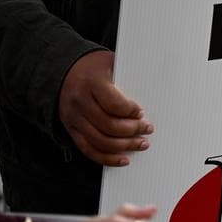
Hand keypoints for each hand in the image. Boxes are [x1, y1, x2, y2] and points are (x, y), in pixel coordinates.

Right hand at [59, 51, 152, 167]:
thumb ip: (130, 74)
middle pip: (108, 125)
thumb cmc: (95, 67)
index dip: (130, 111)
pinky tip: (123, 158)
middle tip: (147, 129)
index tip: (142, 113)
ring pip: (100, 141)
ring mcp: (73, 117)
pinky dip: (107, 158)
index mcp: (91, 82)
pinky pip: (88, 149)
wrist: (64, 71)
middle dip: (133, 130)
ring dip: (124, 146)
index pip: (113, 103)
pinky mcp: (71, 129)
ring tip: (141, 143)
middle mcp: (80, 101)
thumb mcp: (112, 62)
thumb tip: (156, 85)